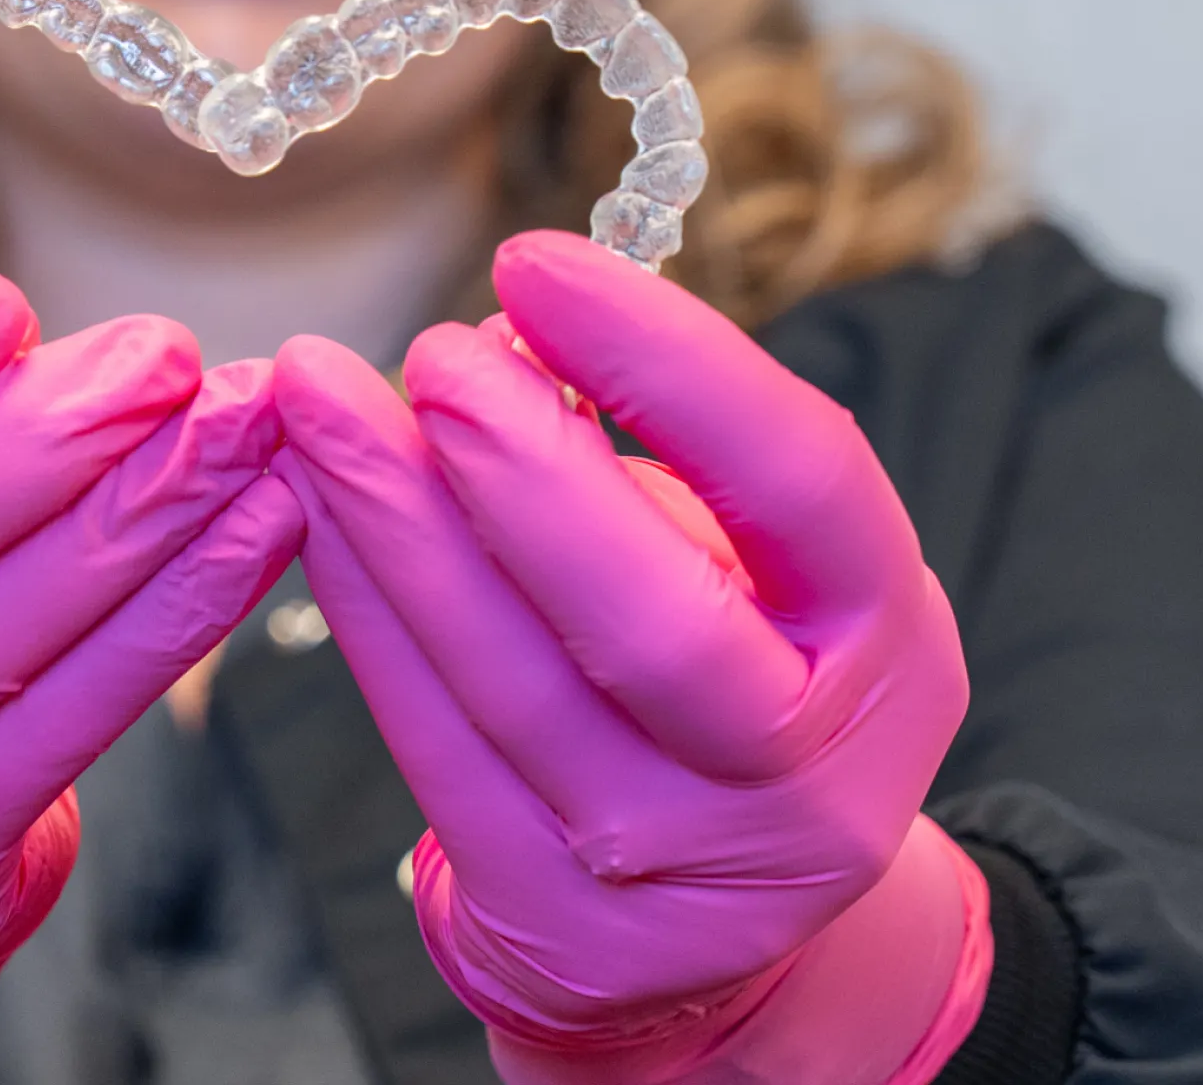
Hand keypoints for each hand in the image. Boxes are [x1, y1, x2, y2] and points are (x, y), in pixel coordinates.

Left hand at [273, 232, 990, 1082]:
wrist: (717, 939)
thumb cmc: (732, 681)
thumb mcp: (765, 572)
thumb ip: (671, 460)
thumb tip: (513, 334)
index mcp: (885, 649)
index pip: (800, 486)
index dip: (670, 362)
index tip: (542, 263)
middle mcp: (800, 781)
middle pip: (653, 622)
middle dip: (522, 470)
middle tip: (424, 350)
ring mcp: (670, 868)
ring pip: (511, 682)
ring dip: (396, 524)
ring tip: (318, 401)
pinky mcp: (547, 923)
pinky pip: (432, 744)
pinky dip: (366, 614)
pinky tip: (316, 512)